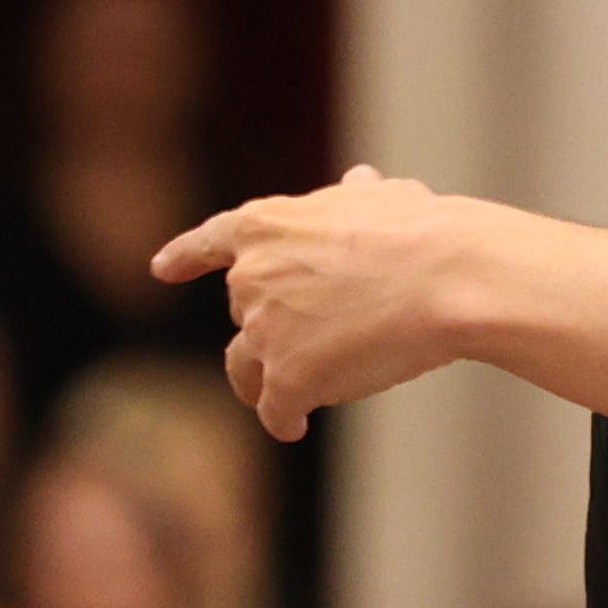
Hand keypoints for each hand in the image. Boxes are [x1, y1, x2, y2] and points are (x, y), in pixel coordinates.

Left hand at [153, 165, 490, 441]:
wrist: (445, 278)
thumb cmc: (423, 232)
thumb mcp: (381, 198)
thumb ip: (356, 197)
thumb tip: (358, 180)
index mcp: (265, 226)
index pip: (211, 241)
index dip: (185, 256)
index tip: (162, 268)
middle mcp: (250, 278)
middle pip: (244, 313)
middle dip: (267, 327)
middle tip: (304, 342)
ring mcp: (266, 331)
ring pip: (247, 367)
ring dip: (259, 382)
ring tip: (276, 400)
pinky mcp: (288, 379)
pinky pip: (273, 410)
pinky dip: (282, 419)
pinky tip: (294, 427)